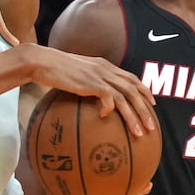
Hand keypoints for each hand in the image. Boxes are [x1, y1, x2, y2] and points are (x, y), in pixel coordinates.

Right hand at [28, 47, 157, 139]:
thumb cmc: (54, 70)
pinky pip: (108, 97)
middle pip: (134, 89)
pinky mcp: (90, 82)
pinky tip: (105, 117)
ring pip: (125, 97)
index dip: (144, 91)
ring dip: (135, 116)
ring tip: (140, 132)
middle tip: (152, 126)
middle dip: (145, 109)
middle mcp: (106, 69)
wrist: (42, 61)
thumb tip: (90, 99)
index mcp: (105, 66)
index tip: (152, 105)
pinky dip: (110, 108)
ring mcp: (99, 75)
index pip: (131, 78)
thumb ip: (86, 84)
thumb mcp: (75, 76)